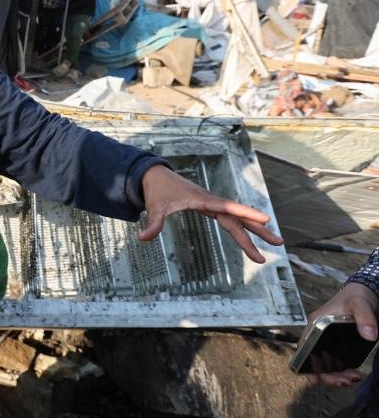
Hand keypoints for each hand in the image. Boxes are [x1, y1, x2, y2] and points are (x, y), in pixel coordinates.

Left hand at [137, 164, 283, 262]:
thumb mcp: (154, 207)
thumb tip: (142, 238)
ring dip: (255, 231)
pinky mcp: (210, 207)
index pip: (228, 208)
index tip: (265, 219)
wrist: (155, 176)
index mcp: (202, 200)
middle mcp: (212, 201)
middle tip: (278, 244)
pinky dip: (243, 226)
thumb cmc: (157, 191)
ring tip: (275, 244)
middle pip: (239, 217)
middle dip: (258, 231)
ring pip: (238, 218)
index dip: (246, 213)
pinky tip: (254, 235)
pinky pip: (231, 218)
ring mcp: (213, 204)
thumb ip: (152, 224)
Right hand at [305, 282, 378, 386]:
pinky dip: (343, 372)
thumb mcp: (361, 304)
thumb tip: (370, 336)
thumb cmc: (358, 297)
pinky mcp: (338, 346)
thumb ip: (365, 318)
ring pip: (326, 364)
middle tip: (345, 381)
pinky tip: (354, 375)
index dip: (306, 363)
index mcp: (316, 323)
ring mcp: (328, 341)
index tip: (316, 378)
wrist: (366, 294)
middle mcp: (318, 334)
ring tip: (354, 378)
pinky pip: (336, 363)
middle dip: (328, 374)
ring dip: (337, 376)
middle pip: (315, 360)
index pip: (305, 346)